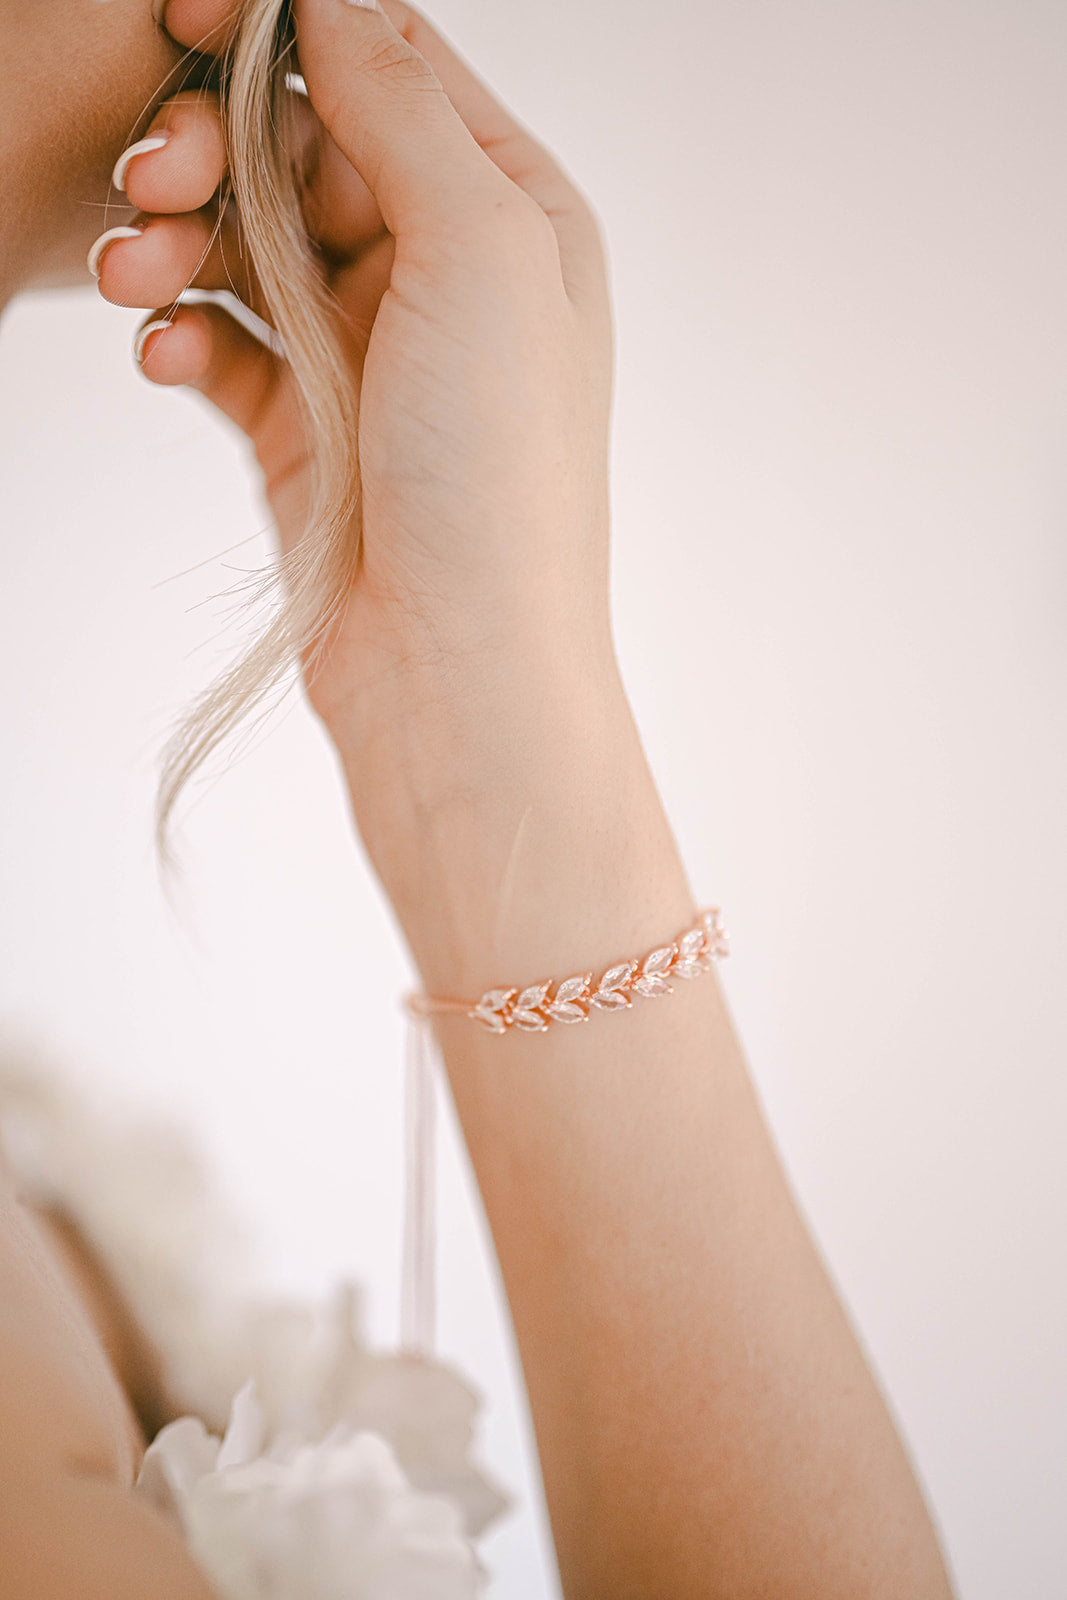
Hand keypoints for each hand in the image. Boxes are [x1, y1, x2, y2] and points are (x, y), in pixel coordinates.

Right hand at [92, 0, 622, 901]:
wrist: (457, 671)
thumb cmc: (499, 476)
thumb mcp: (480, 256)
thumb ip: (402, 112)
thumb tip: (330, 0)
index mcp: (513, 215)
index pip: (391, 66)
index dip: (285, 28)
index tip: (185, 19)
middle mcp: (445, 275)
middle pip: (301, 148)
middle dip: (214, 148)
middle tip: (152, 178)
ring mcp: (369, 353)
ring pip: (245, 243)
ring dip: (177, 242)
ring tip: (138, 276)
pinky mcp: (303, 428)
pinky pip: (221, 343)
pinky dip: (182, 334)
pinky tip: (165, 354)